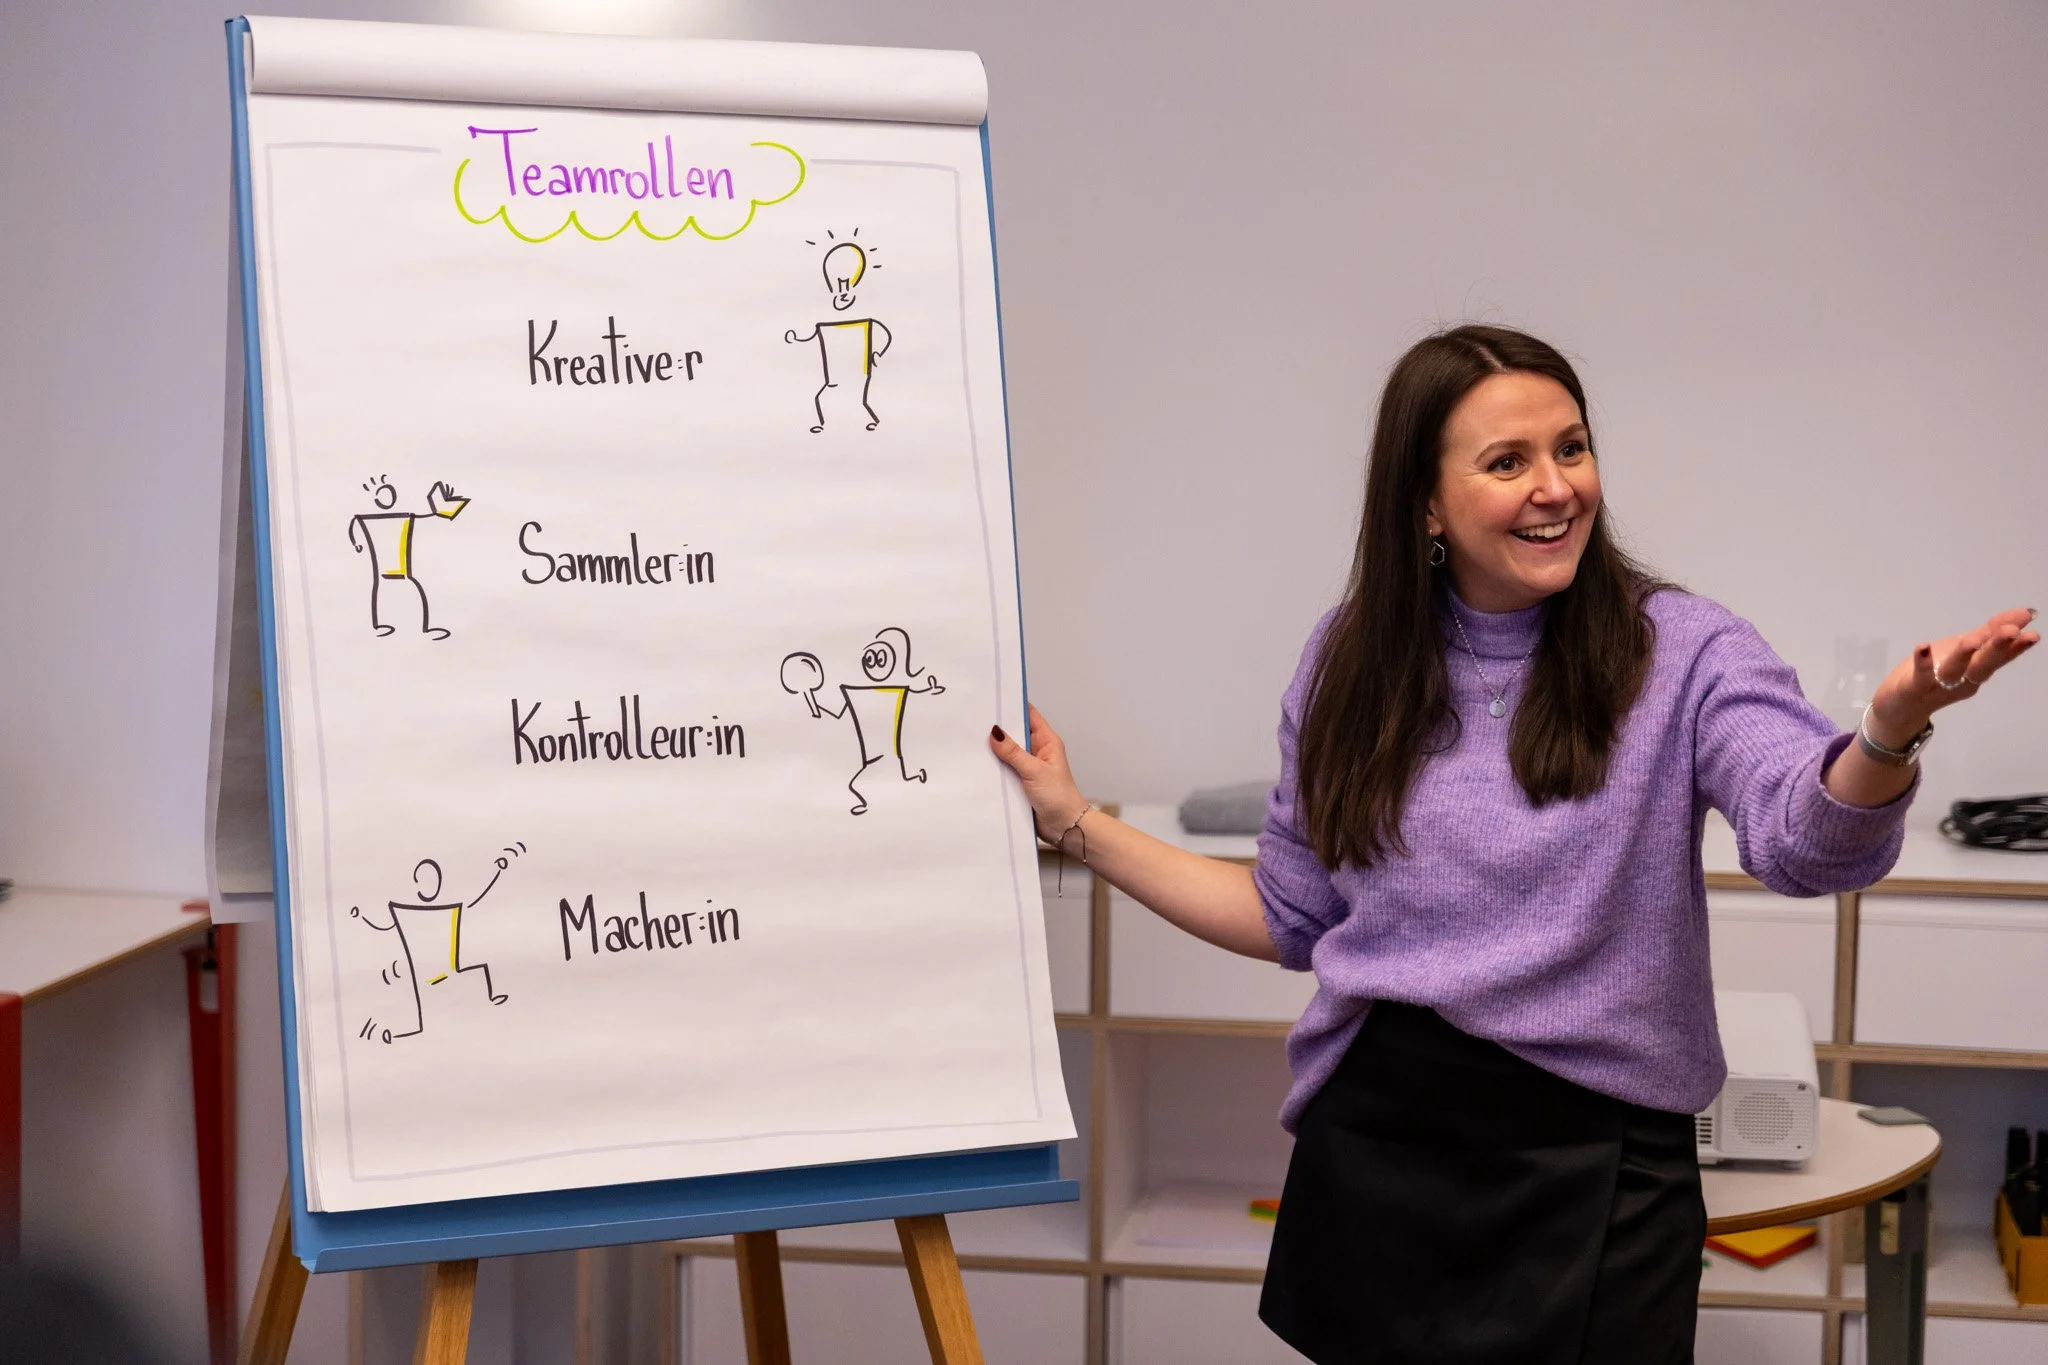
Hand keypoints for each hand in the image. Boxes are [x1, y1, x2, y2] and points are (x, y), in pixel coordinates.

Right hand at [988, 704, 1087, 843]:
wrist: (1064, 826)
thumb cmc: (1059, 797)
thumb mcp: (1034, 771)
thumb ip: (1013, 752)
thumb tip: (995, 732)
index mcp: (1046, 741)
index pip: (1028, 715)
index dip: (1013, 706)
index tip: (993, 699)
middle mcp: (1036, 751)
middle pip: (1014, 733)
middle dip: (998, 729)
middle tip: (975, 721)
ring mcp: (1027, 767)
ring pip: (1006, 752)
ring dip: (994, 751)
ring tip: (971, 741)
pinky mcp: (1019, 782)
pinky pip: (1003, 770)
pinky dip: (994, 768)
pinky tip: (978, 765)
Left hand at [1866, 607, 2037, 744]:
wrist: (1902, 706)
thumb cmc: (1936, 674)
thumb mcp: (1966, 650)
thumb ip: (1990, 633)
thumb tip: (2025, 613)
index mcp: (1978, 669)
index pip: (2001, 656)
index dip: (2017, 645)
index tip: (2033, 631)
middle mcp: (1963, 679)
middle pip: (1983, 663)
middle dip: (1998, 647)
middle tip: (2012, 631)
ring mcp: (1940, 684)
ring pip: (1955, 669)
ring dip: (1964, 654)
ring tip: (1972, 640)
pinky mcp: (1916, 686)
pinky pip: (1921, 674)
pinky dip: (1923, 661)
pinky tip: (1923, 646)